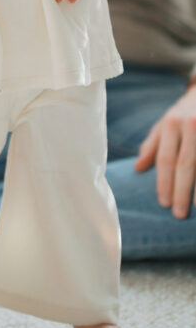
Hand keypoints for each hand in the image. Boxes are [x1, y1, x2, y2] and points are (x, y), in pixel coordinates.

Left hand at [134, 84, 195, 217]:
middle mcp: (191, 125)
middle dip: (181, 191)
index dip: (163, 182)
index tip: (163, 203)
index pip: (165, 158)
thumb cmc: (183, 114)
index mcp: (172, 124)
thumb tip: (138, 168)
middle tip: (178, 213)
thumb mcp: (165, 124)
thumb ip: (152, 146)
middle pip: (185, 164)